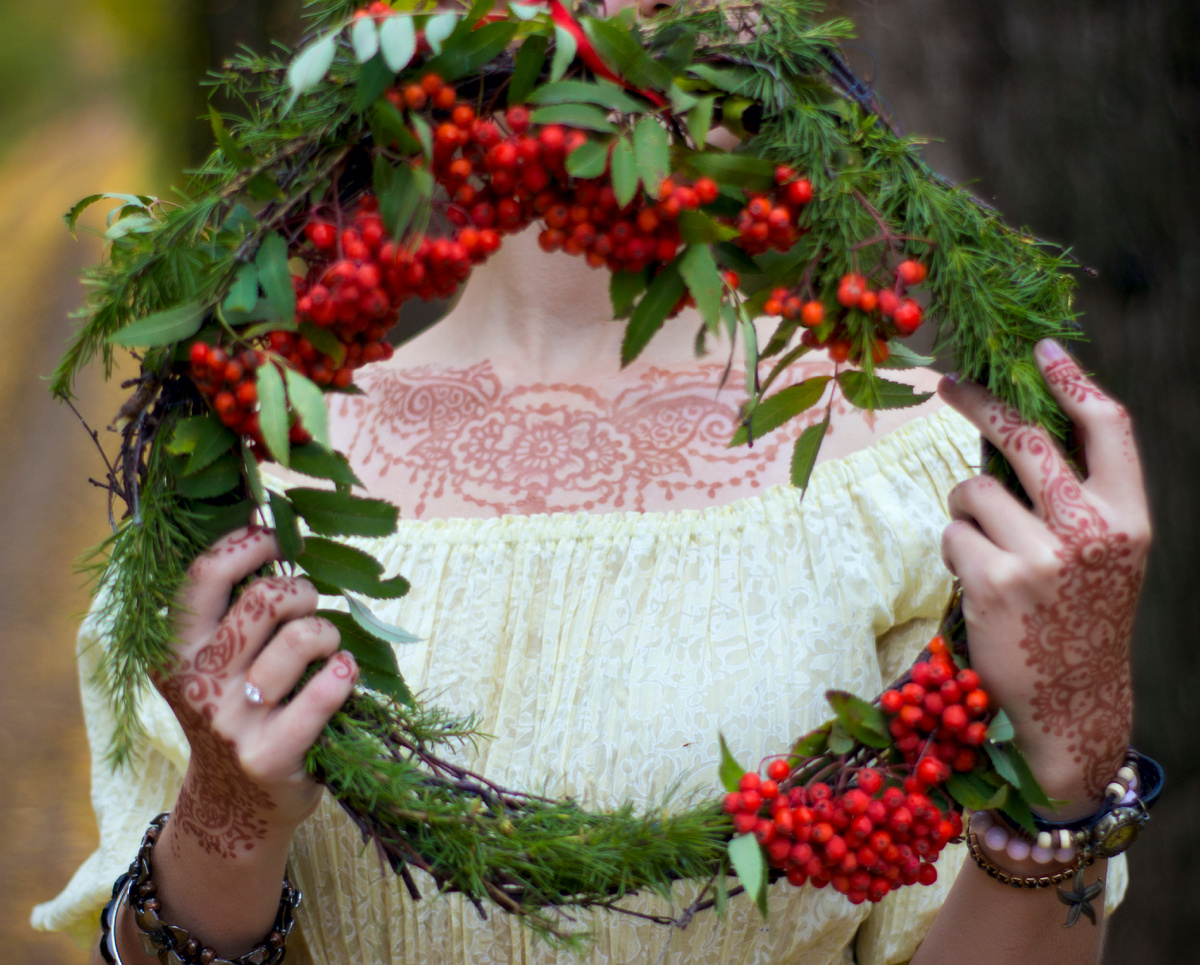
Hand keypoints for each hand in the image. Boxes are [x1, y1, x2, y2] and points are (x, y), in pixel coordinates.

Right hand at [159, 525, 358, 855]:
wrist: (234, 806)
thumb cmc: (235, 710)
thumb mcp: (210, 660)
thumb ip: (229, 607)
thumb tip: (276, 526)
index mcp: (172, 648)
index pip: (206, 574)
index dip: (251, 542)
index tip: (280, 536)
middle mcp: (195, 682)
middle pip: (266, 599)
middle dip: (303, 591)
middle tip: (310, 606)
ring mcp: (230, 720)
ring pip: (302, 639)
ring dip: (329, 634)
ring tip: (328, 648)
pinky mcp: (269, 754)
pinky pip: (324, 693)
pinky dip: (344, 675)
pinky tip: (344, 674)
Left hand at [938, 340, 1148, 814]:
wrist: (1070, 707)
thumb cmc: (1079, 622)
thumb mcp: (1103, 556)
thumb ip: (1074, 497)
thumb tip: (1010, 429)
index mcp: (1128, 518)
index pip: (1107, 426)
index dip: (1072, 379)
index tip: (1041, 347)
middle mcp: (1091, 530)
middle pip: (1025, 436)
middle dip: (979, 401)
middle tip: (950, 383)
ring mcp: (1041, 554)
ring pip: (972, 489)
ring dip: (967, 513)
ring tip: (990, 556)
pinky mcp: (992, 579)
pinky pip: (951, 533)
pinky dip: (955, 551)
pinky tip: (979, 586)